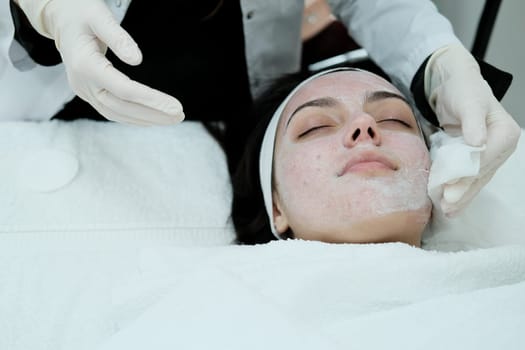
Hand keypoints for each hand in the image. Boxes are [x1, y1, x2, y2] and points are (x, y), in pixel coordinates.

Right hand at [15, 0, 183, 124]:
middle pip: (121, 107)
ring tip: (172, 119)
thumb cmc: (81, 13)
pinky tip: (152, 118)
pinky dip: (133, 117)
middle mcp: (82, 83)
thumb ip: (118, 37)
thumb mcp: (99, 17)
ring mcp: (83, 91)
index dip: (151, 100)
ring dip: (146, 119)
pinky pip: (111, 111)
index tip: (175, 106)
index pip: (123, 90)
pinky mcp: (88, 93)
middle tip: (179, 116)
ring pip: (116, 113)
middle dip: (152, 114)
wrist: (61, 19)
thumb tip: (137, 60)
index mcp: (85, 64)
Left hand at [425, 44, 520, 215]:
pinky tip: (450, 204)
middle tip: (447, 205)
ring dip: (461, 196)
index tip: (452, 188)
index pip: (486, 159)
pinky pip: (468, 177)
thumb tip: (478, 141)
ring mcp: (489, 155)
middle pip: (481, 173)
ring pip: (475, 180)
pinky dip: (458, 190)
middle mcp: (500, 147)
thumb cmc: (463, 90)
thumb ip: (473, 122)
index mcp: (505, 133)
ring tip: (447, 211)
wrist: (454, 86)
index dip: (468, 175)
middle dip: (463, 191)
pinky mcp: (475, 159)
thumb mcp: (468, 102)